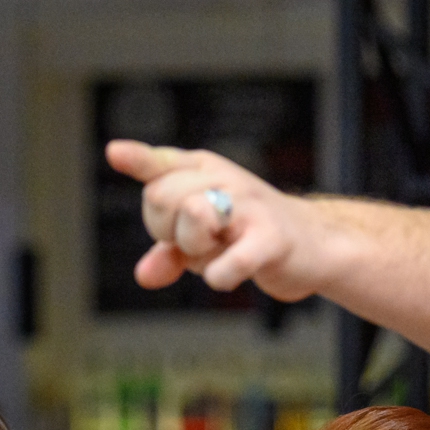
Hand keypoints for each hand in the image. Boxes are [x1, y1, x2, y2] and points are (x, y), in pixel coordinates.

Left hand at [104, 141, 330, 301]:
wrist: (314, 246)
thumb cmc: (250, 235)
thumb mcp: (202, 241)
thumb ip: (168, 252)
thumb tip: (145, 276)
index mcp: (202, 171)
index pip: (161, 163)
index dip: (138, 160)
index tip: (116, 153)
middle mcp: (224, 179)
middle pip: (159, 198)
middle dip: (166, 232)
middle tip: (198, 243)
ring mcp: (249, 206)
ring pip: (190, 217)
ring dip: (194, 250)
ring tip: (221, 251)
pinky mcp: (270, 238)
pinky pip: (230, 261)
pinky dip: (220, 276)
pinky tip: (227, 275)